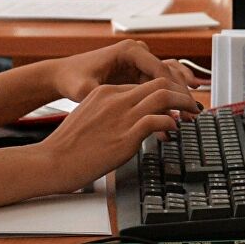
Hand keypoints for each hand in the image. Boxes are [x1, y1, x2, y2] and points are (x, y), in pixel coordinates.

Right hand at [38, 79, 200, 192]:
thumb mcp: (88, 117)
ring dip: (183, 103)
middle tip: (191, 104)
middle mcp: (115, 99)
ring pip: (163, 96)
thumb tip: (131, 121)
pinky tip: (174, 129)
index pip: (143, 85)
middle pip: (158, 82)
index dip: (163, 93)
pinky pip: (158, 120)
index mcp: (105, 92)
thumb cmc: (68, 146)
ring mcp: (121, 116)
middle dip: (181, 91)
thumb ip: (109, 113)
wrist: (52, 161)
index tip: (174, 104)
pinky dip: (171, 123)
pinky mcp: (126, 135)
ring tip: (192, 113)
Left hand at [45, 39, 206, 102]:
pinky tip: (177, 111)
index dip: (175, 89)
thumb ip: (101, 96)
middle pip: (168, 73)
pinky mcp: (137, 72)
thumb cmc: (72, 79)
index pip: (160, 69)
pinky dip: (168, 96)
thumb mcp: (84, 89)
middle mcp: (137, 53)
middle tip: (193, 111)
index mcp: (128, 51)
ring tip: (190, 112)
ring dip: (178, 94)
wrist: (63, 75)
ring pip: (167, 78)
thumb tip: (119, 105)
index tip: (185, 104)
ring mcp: (138, 62)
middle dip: (181, 93)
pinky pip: (159, 84)